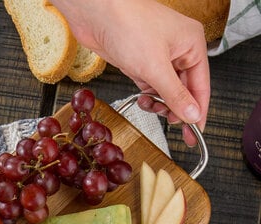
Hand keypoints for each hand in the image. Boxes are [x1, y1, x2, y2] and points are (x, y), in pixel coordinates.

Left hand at [53, 0, 209, 145]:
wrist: (97, 15)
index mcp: (191, 44)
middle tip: (171, 125)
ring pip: (166, 89)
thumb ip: (174, 95)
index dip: (198, 111)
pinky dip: (148, 96)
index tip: (195, 133)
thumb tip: (191, 114)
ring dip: (160, 103)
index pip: (201, 85)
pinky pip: (150, 85)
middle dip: (176, 108)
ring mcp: (158, 56)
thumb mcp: (155, 68)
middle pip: (184, 89)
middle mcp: (178, 49)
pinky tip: (144, 100)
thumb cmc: (128, 26)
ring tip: (152, 108)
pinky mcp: (140, 61)